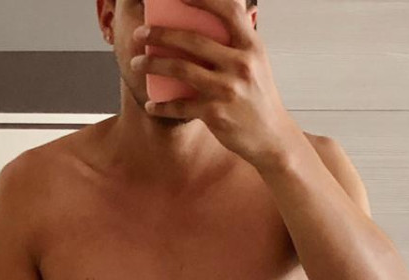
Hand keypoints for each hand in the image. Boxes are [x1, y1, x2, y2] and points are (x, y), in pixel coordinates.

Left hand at [130, 0, 299, 169]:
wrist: (272, 138)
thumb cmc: (259, 98)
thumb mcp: (256, 64)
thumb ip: (237, 43)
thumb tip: (212, 20)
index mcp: (251, 46)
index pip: (228, 10)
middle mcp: (240, 64)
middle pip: (192, 40)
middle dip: (160, 34)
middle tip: (140, 34)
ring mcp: (227, 89)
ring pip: (180, 69)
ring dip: (152, 64)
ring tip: (137, 64)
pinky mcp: (216, 113)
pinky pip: (180, 106)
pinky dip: (161, 106)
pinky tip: (151, 105)